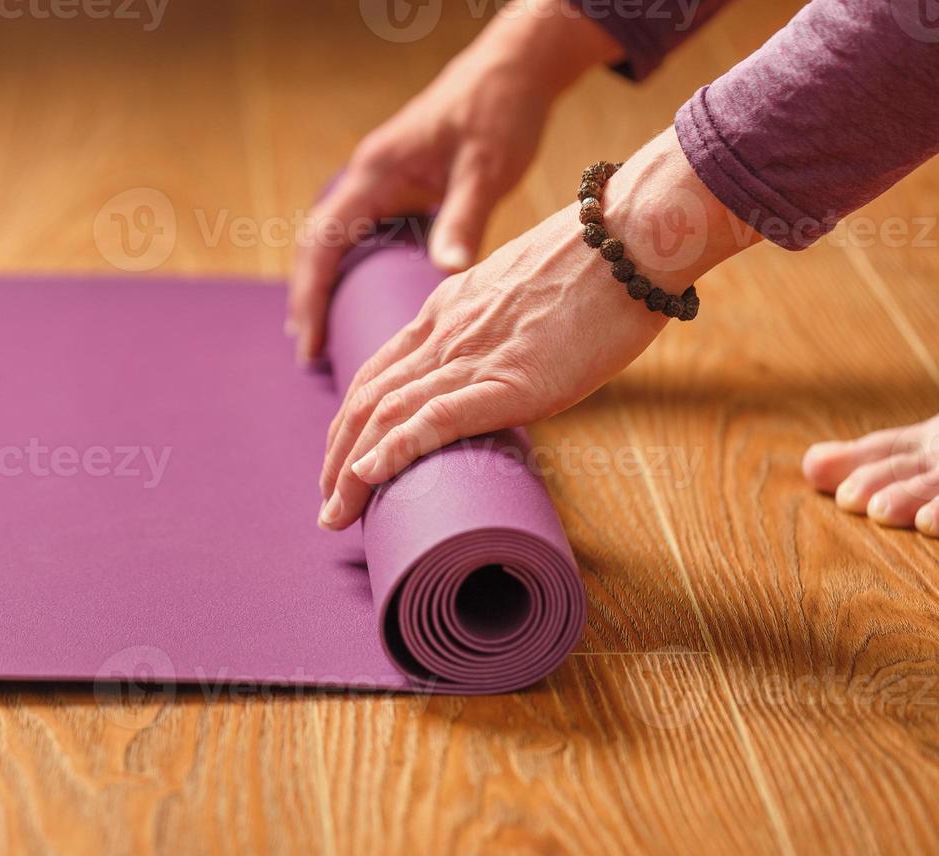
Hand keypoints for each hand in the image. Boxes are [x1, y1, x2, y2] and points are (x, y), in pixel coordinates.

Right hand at [285, 0, 621, 361]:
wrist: (512, 69)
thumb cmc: (499, 112)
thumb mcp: (485, 168)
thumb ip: (463, 219)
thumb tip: (446, 273)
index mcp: (375, 173)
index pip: (322, 242)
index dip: (311, 296)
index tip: (311, 343)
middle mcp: (366, 177)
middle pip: (317, 246)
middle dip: (308, 299)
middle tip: (310, 355)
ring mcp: (378, 181)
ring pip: (334, 240)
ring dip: (324, 286)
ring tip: (323, 337)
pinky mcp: (397, 186)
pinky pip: (360, 234)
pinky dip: (349, 270)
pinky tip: (359, 301)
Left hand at [317, 126, 751, 530]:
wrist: (633, 233)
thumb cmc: (599, 263)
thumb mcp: (525, 296)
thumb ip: (498, 331)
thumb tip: (507, 369)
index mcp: (445, 311)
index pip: (378, 374)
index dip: (352, 423)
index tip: (344, 461)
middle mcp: (443, 333)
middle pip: (366, 400)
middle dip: (338, 457)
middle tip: (328, 505)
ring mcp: (471, 356)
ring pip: (385, 414)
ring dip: (350, 471)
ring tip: (335, 515)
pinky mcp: (507, 380)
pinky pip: (435, 417)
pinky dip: (394, 449)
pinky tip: (368, 477)